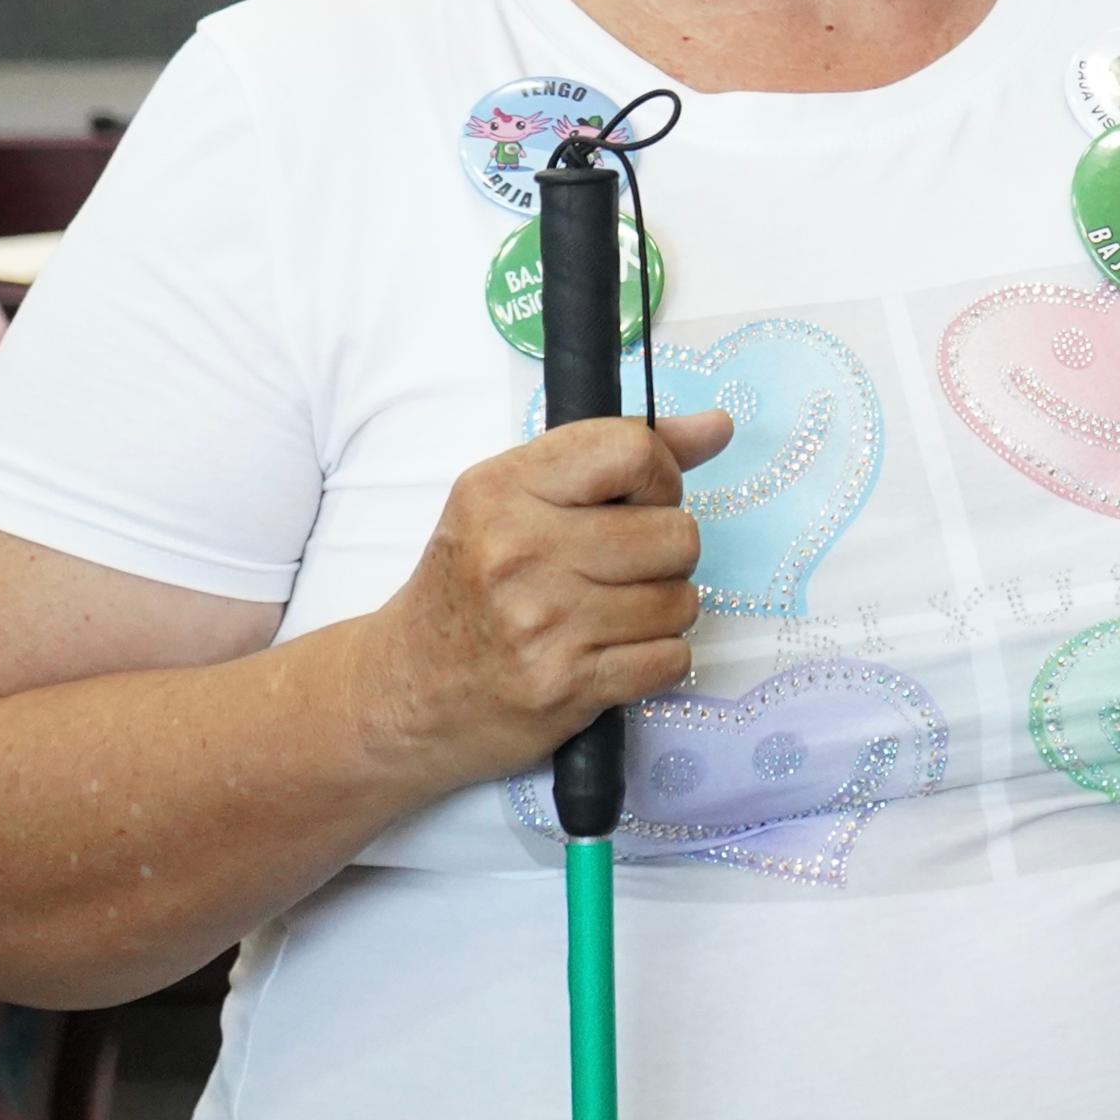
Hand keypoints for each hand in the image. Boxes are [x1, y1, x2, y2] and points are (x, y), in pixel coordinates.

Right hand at [347, 412, 730, 791]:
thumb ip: (619, 454)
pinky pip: (671, 659)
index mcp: (502, 490)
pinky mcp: (563, 686)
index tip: (635, 500)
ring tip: (609, 613)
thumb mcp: (517, 499)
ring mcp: (542, 623)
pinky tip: (610, 654)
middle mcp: (519, 552)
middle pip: (676, 533)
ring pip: (680, 600)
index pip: (633, 451)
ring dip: (661, 609)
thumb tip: (718, 426)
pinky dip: (656, 660)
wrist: (402, 693)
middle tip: (619, 567)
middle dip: (666, 552)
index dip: (660, 475)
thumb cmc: (470, 584)